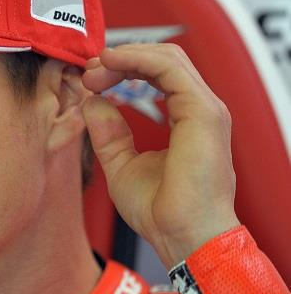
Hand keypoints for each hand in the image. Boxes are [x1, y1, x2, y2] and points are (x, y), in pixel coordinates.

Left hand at [81, 44, 239, 267]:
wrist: (180, 236)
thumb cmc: (159, 212)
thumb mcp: (121, 165)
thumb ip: (109, 133)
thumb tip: (93, 102)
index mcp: (185, 121)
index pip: (157, 77)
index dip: (123, 71)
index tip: (91, 80)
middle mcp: (198, 111)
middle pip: (161, 62)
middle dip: (120, 61)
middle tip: (88, 72)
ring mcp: (204, 109)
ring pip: (166, 58)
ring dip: (125, 57)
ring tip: (94, 70)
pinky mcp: (202, 112)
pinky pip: (169, 68)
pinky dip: (137, 59)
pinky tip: (110, 64)